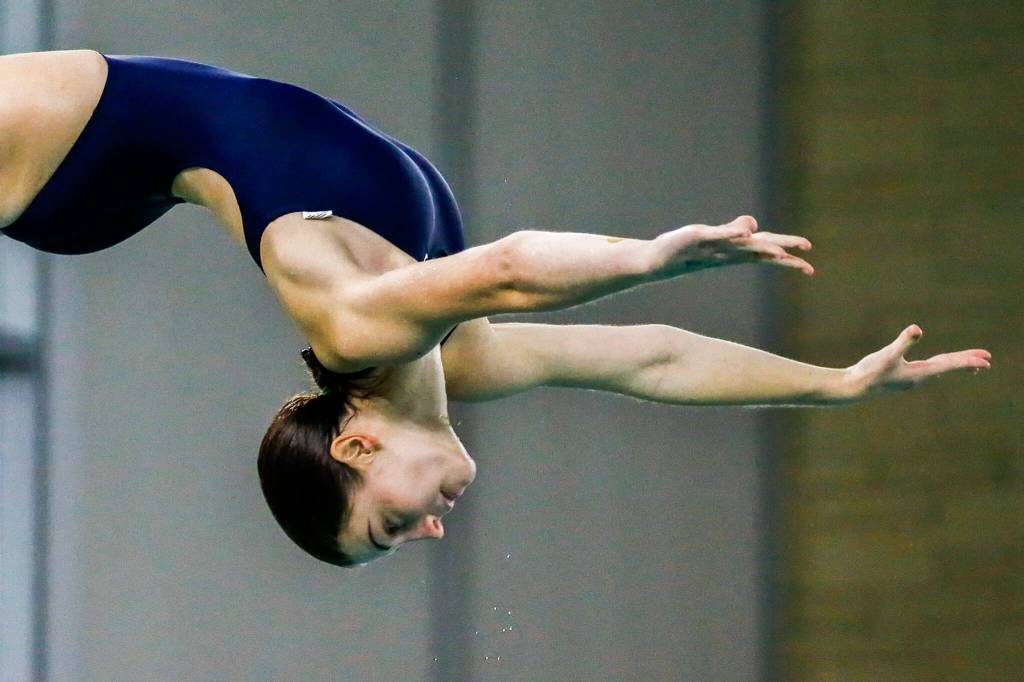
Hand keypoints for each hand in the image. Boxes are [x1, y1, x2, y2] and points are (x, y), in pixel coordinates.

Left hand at [648, 215, 813, 278]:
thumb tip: (753, 226)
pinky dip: (732, 234)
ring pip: (743, 247)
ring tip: (782, 253)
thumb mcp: (715, 237)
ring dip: (763, 248)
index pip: (766, 252)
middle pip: (760, 250)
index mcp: (735, 252)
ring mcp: (714, 245)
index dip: (788, 257)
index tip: (809, 267)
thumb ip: (734, 231)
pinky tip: (746, 233)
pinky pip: (718, 236)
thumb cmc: (688, 249)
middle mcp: (728, 251)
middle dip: (783, 256)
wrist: (659, 259)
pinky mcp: (698, 238)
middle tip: (808, 266)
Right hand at [843, 325, 991, 400]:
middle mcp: (919, 377)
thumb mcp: (887, 355)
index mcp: (919, 373)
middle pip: (947, 367)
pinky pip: (928, 370)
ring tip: (971, 366)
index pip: (949, 364)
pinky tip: (935, 369)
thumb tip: (917, 328)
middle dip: (967, 363)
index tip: (987, 360)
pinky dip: (939, 367)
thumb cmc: (868, 373)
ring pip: (939, 370)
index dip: (968, 361)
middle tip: (987, 360)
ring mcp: (910, 379)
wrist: (852, 389)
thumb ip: (903, 342)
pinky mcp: (902, 377)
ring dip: (954, 366)